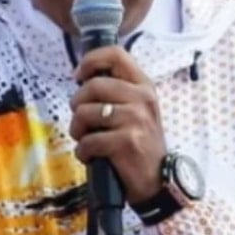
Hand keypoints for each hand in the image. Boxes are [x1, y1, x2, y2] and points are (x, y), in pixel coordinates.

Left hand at [69, 46, 166, 203]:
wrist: (158, 180)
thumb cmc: (141, 144)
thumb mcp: (138, 110)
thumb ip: (117, 91)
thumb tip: (83, 78)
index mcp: (144, 86)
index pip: (116, 54)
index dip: (90, 60)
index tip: (79, 76)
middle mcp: (142, 99)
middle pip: (92, 86)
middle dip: (77, 104)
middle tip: (82, 120)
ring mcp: (135, 120)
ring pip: (84, 113)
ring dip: (78, 130)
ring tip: (87, 140)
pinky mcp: (126, 142)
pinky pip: (87, 141)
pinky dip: (83, 152)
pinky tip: (92, 156)